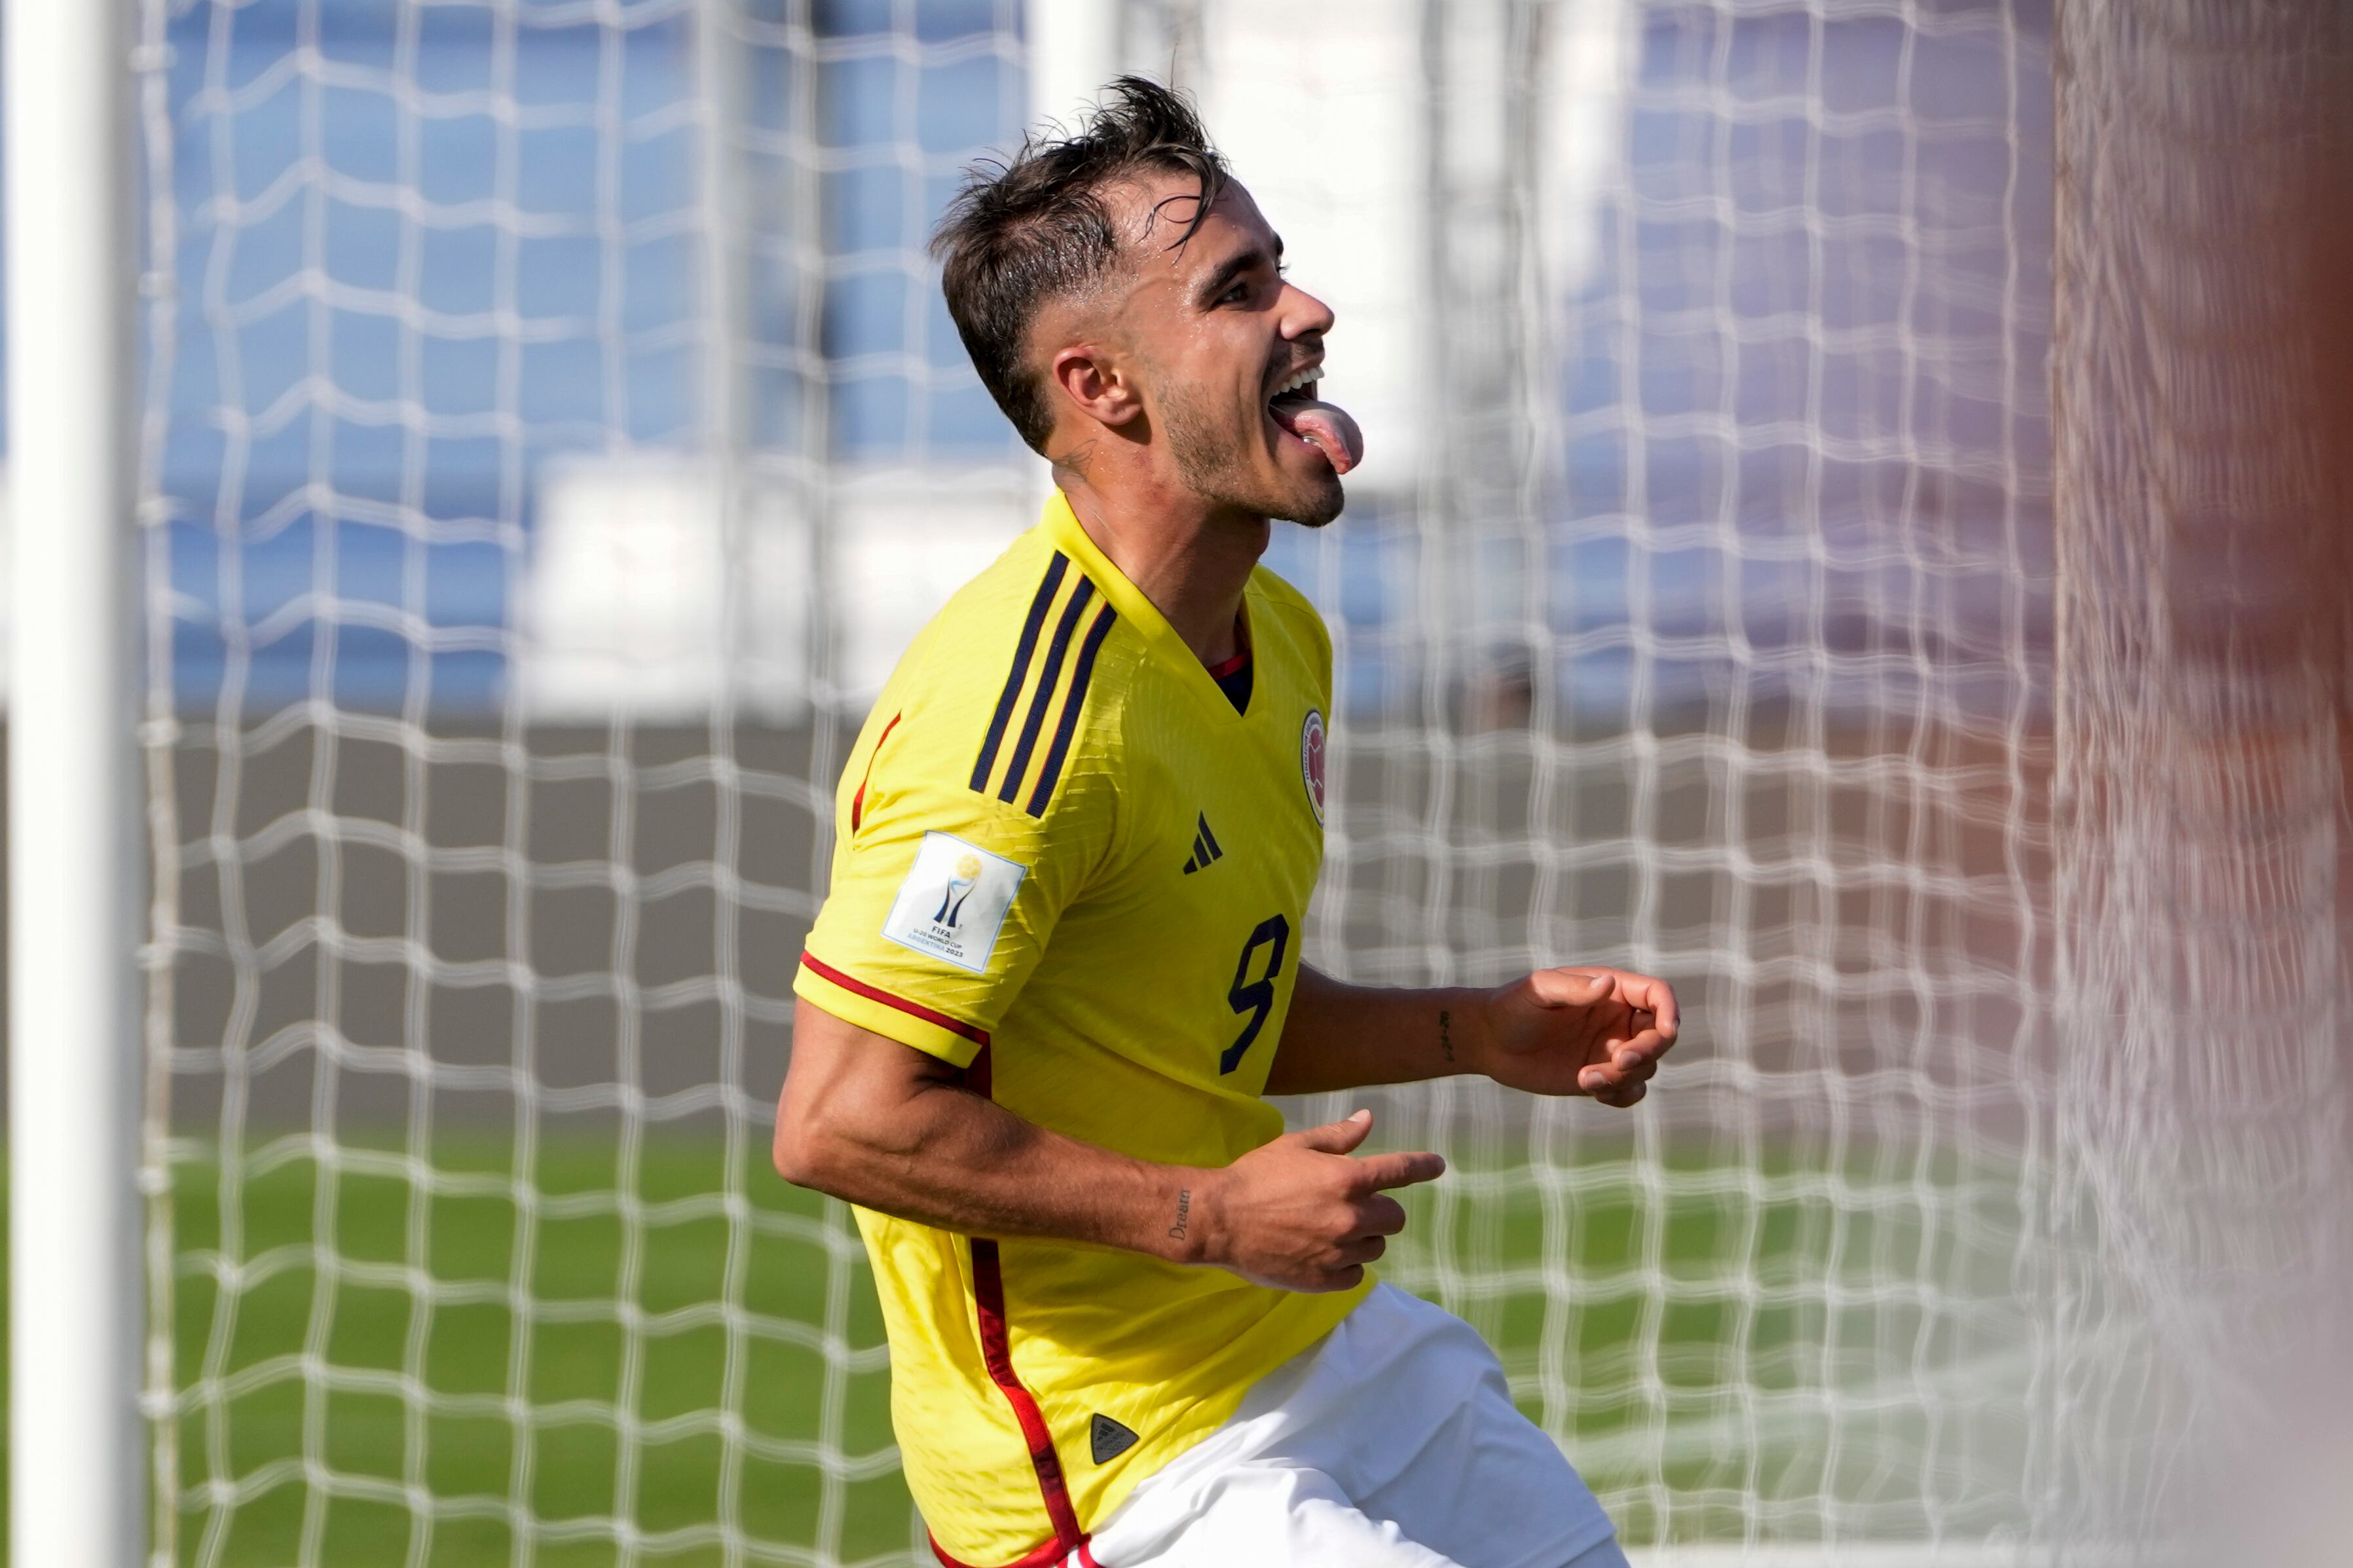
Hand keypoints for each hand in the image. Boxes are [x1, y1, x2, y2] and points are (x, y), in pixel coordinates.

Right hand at [1193, 1110, 1443, 1292]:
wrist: (1219, 1220)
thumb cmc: (1256, 1176)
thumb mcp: (1296, 1146)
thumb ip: (1338, 1136)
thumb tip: (1368, 1119)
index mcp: (1348, 1179)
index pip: (1401, 1171)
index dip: (1423, 1166)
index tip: (1437, 1165)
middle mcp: (1352, 1216)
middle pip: (1394, 1218)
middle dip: (1379, 1210)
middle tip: (1350, 1206)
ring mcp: (1341, 1251)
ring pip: (1376, 1246)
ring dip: (1363, 1238)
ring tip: (1329, 1230)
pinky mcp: (1326, 1280)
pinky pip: (1356, 1274)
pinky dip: (1346, 1265)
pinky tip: (1321, 1253)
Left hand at [1473, 966, 1677, 1107]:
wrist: (1489, 1041)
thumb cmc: (1512, 1007)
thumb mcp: (1539, 991)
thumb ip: (1573, 988)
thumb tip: (1607, 985)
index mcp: (1610, 990)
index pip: (1657, 994)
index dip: (1670, 1011)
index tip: (1665, 1031)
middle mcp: (1618, 1018)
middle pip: (1660, 1035)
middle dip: (1647, 1051)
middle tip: (1618, 1062)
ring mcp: (1611, 1049)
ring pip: (1646, 1067)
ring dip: (1623, 1077)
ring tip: (1583, 1079)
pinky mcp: (1601, 1076)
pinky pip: (1631, 1090)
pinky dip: (1622, 1095)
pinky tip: (1591, 1090)